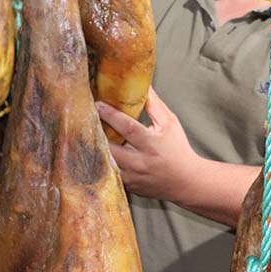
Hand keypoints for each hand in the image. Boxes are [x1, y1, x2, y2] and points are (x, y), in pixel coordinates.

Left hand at [96, 87, 202, 201]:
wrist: (186, 181)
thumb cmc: (177, 147)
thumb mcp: (169, 123)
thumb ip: (154, 105)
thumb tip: (143, 84)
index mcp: (151, 144)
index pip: (128, 128)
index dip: (111, 115)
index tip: (98, 104)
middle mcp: (140, 162)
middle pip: (110, 148)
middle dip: (96, 134)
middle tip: (84, 120)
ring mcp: (132, 177)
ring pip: (106, 164)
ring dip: (95, 149)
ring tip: (85, 135)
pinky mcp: (128, 186)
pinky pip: (108, 175)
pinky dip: (101, 163)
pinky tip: (93, 152)